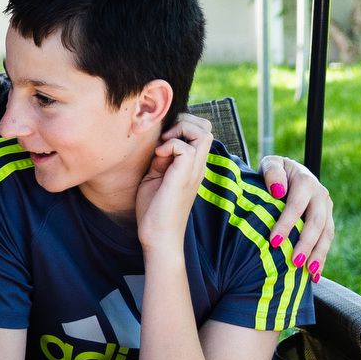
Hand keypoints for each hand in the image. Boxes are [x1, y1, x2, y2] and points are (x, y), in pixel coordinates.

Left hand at [136, 119, 214, 258]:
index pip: (200, 131)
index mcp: (193, 165)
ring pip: (203, 132)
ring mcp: (194, 171)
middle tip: (164, 137)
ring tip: (162, 146)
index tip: (161, 139)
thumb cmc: (154, 209)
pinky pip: (186, 147)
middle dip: (183, 122)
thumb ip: (161, 157)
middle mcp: (198, 165)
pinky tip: (158, 158)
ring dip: (179, 131)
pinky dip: (170, 145)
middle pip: (206, 126)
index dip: (181, 125)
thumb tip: (160, 142)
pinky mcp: (185, 177)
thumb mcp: (156, 175)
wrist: (158, 236)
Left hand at [258, 154, 334, 277]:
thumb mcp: (271, 164)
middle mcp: (320, 195)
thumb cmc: (275, 172)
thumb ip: (272, 172)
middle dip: (306, 243)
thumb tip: (277, 190)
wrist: (291, 173)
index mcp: (306, 181)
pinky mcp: (328, 221)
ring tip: (309, 272)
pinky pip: (327, 241)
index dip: (286, 224)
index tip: (273, 241)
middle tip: (295, 262)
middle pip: (316, 222)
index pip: (296, 205)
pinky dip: (321, 258)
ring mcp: (326, 209)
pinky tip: (314, 275)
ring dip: (319, 254)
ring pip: (326, 234)